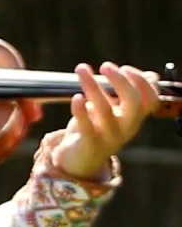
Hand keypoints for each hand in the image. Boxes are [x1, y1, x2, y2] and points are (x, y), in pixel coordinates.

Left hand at [48, 62, 159, 179]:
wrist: (80, 160)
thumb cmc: (98, 128)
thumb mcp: (117, 111)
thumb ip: (128, 94)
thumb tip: (149, 75)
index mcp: (134, 117)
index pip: (151, 100)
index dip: (143, 82)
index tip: (126, 68)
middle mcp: (126, 127)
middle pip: (134, 104)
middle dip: (122, 81)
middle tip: (106, 66)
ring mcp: (109, 136)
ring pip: (105, 110)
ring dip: (93, 86)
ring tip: (82, 69)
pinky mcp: (89, 143)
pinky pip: (87, 127)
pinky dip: (81, 111)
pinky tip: (76, 97)